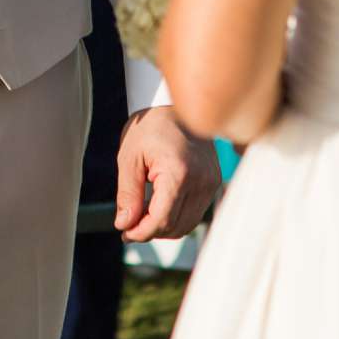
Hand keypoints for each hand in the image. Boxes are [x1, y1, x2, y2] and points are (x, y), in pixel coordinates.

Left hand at [115, 106, 220, 241]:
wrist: (177, 106)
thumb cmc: (150, 127)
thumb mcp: (130, 158)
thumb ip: (128, 194)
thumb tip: (125, 225)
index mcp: (179, 173)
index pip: (161, 220)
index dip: (140, 232)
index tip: (124, 232)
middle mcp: (201, 181)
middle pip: (175, 226)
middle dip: (149, 231)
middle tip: (128, 224)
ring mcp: (211, 182)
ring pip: (187, 224)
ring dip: (163, 227)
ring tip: (141, 215)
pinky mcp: (214, 182)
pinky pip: (195, 212)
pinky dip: (176, 217)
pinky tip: (158, 207)